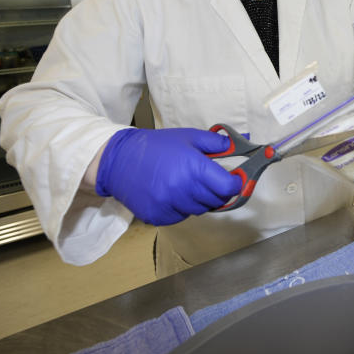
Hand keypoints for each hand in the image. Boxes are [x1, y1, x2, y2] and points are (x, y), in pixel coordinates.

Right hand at [95, 128, 241, 224]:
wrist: (119, 161)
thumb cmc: (155, 147)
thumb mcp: (188, 137)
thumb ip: (215, 143)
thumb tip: (234, 146)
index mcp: (194, 168)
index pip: (227, 187)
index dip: (235, 184)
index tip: (234, 180)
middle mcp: (183, 189)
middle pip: (216, 201)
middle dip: (218, 192)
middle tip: (209, 181)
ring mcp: (169, 205)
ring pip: (199, 210)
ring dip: (199, 200)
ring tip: (187, 184)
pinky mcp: (158, 216)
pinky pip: (181, 217)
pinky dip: (182, 208)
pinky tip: (172, 193)